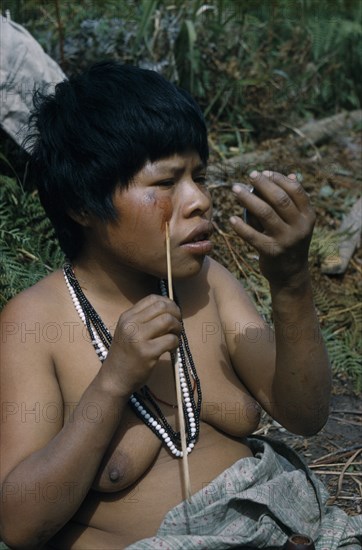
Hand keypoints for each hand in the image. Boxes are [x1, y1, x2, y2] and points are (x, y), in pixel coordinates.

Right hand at [103, 294, 180, 395]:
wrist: (113, 379)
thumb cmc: (125, 356)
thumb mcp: (128, 332)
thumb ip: (144, 320)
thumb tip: (170, 311)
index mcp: (127, 316)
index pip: (152, 299)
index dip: (168, 304)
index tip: (172, 314)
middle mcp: (131, 324)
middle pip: (162, 307)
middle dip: (176, 314)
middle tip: (177, 326)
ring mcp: (138, 338)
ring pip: (168, 321)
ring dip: (177, 328)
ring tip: (175, 337)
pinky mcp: (147, 352)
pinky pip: (170, 340)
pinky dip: (176, 343)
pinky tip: (171, 349)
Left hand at [230, 170, 315, 285]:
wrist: (291, 274)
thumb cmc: (290, 241)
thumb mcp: (297, 222)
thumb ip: (291, 201)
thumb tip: (289, 174)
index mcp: (308, 216)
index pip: (295, 190)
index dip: (279, 179)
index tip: (264, 172)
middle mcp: (300, 227)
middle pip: (280, 199)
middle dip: (263, 184)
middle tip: (249, 176)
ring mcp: (286, 240)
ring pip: (265, 213)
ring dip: (248, 199)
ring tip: (236, 190)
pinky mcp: (272, 252)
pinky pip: (253, 236)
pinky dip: (241, 226)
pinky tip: (231, 218)